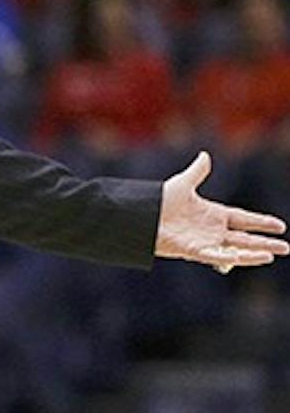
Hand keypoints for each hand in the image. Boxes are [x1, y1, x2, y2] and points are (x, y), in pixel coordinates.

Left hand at [154, 152, 287, 270]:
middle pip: (244, 238)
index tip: (279, 225)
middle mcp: (211, 230)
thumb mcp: (182, 184)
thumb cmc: (157, 201)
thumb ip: (197, 172)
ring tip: (274, 254)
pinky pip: (218, 256)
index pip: (242, 219)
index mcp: (212, 214)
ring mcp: (204, 241)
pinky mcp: (194, 250)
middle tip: (286, 248)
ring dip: (254, 252)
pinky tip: (252, 257)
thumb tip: (205, 155)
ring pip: (235, 249)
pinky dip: (235, 257)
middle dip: (265, 243)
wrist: (138, 215)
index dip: (260, 222)